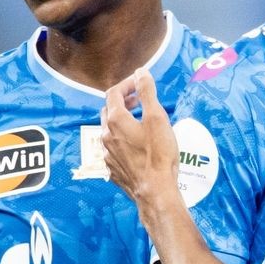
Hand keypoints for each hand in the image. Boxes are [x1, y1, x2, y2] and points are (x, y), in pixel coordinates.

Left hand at [102, 69, 180, 208]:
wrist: (154, 191)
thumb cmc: (158, 155)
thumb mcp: (157, 118)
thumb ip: (147, 92)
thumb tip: (140, 72)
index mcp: (116, 121)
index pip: (113, 93)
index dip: (126, 84)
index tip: (140, 83)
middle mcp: (106, 136)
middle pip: (108, 110)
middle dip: (122, 101)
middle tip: (138, 101)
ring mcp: (107, 154)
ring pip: (108, 131)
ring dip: (120, 121)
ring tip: (137, 122)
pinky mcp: (112, 169)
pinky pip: (112, 149)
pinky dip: (121, 140)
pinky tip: (134, 146)